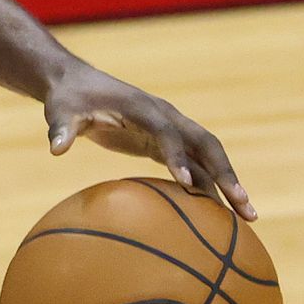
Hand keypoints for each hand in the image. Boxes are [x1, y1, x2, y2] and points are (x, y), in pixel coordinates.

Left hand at [43, 65, 256, 221]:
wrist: (76, 85)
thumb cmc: (69, 99)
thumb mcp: (60, 111)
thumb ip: (61, 128)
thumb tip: (55, 149)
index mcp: (143, 108)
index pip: (167, 132)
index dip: (178, 156)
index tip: (188, 185)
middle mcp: (165, 117)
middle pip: (205, 143)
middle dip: (226, 172)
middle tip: (243, 205)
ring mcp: (170, 129)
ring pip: (208, 156)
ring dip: (228, 183)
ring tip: (248, 218)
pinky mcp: (165, 143)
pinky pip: (194, 165)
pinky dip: (209, 187)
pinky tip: (220, 216)